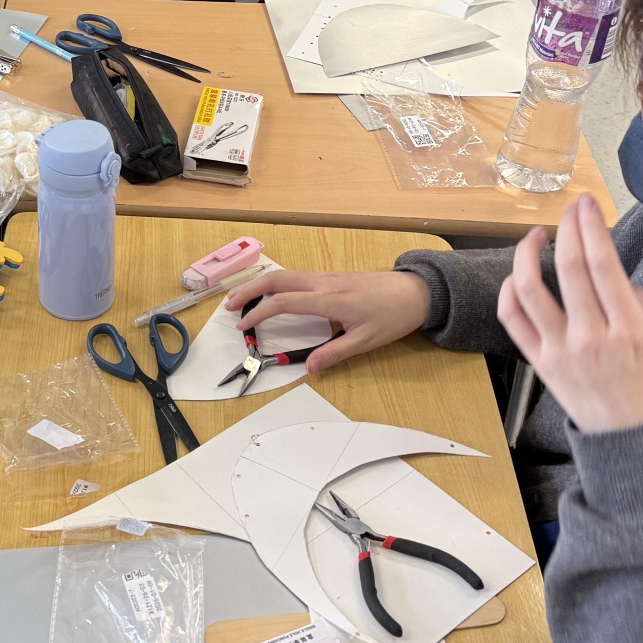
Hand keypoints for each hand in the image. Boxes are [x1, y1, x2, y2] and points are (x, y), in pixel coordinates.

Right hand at [225, 268, 431, 372]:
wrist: (415, 291)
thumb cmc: (392, 316)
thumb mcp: (366, 340)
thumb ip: (334, 353)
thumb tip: (308, 368)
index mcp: (329, 299)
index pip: (284, 302)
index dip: (259, 313)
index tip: (242, 325)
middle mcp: (323, 283)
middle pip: (277, 279)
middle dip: (249, 290)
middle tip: (228, 306)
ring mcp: (326, 277)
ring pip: (285, 275)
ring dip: (260, 285)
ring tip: (241, 300)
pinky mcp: (330, 278)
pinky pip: (296, 277)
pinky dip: (275, 284)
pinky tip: (270, 295)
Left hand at [495, 194, 642, 432]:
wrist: (633, 442)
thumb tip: (615, 275)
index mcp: (629, 331)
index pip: (604, 265)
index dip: (592, 227)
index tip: (588, 205)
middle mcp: (591, 338)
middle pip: (569, 269)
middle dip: (568, 228)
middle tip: (570, 208)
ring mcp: (560, 351)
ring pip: (529, 290)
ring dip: (526, 254)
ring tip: (535, 235)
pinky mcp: (539, 362)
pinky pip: (513, 320)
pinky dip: (508, 292)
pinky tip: (518, 275)